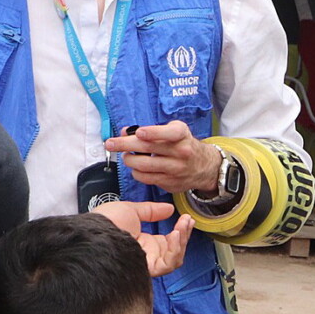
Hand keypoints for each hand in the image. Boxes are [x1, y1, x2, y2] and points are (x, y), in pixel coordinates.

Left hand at [91, 199, 194, 276]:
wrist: (95, 233)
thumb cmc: (105, 222)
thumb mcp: (131, 210)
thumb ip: (152, 210)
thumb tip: (169, 208)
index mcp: (142, 243)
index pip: (168, 241)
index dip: (179, 230)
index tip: (185, 218)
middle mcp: (146, 255)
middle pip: (174, 251)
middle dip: (184, 234)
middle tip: (188, 219)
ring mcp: (147, 262)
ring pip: (174, 258)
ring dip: (182, 240)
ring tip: (184, 224)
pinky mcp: (147, 268)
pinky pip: (168, 263)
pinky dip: (176, 248)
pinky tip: (176, 233)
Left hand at [106, 123, 221, 194]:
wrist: (204, 167)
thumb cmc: (183, 144)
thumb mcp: (173, 131)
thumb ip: (150, 130)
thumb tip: (125, 132)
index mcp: (182, 135)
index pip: (169, 133)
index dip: (153, 133)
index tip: (139, 133)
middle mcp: (181, 152)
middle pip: (149, 148)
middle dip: (125, 145)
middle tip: (110, 143)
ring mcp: (176, 169)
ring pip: (144, 165)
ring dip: (129, 160)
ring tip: (126, 156)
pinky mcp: (171, 183)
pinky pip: (146, 178)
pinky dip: (136, 172)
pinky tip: (137, 167)